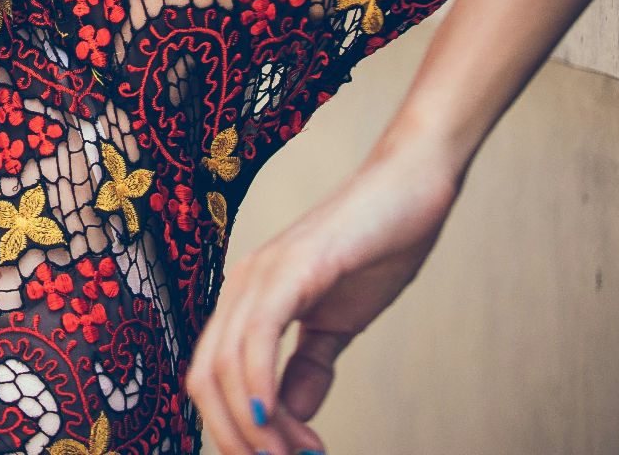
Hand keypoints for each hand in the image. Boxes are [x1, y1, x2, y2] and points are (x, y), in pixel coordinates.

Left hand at [185, 140, 463, 454]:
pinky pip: (257, 337)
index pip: (211, 378)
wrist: (413, 188)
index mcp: (246, 300)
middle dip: (237, 437)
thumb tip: (289, 411)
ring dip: (257, 427)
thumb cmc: (377, 247)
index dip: (232, 430)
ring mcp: (260, 273)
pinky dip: (259, 386)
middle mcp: (241, 286)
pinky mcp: (292, 267)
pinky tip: (274, 418)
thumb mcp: (337, 323)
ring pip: (226, 368)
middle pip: (205, 380)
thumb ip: (309, 367)